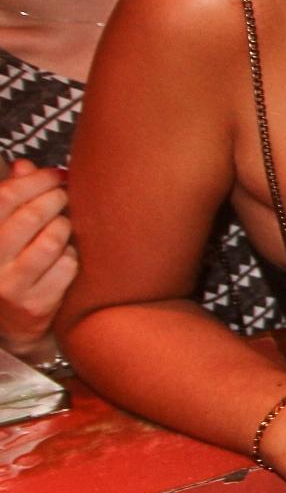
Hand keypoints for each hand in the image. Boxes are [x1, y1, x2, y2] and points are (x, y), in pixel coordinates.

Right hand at [0, 159, 77, 359]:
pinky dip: (72, 257)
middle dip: (56, 199)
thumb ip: (12, 199)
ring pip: (52, 240)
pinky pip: (67, 266)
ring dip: (65, 228)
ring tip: (63, 228)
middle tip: (65, 197)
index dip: (36, 180)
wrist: (11, 326)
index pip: (5, 197)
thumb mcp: (3, 233)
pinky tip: (66, 258)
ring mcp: (10, 285)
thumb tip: (24, 165)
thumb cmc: (11, 266)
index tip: (57, 174)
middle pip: (31, 216)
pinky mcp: (35, 304)